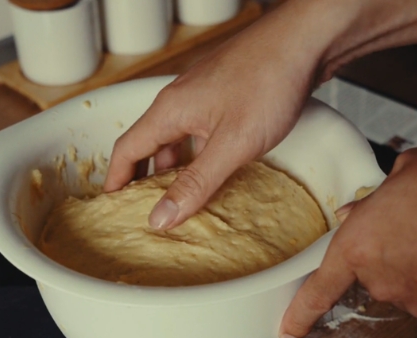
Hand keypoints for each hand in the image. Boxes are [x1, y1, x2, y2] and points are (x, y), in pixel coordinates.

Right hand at [103, 0, 356, 229]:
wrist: (305, 41)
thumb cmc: (269, 82)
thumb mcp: (231, 144)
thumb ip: (196, 183)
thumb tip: (160, 217)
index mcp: (170, 110)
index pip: (127, 149)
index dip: (116, 180)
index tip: (111, 207)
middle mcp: (180, 100)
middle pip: (148, 144)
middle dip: (143, 179)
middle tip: (145, 210)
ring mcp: (203, 95)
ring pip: (176, 138)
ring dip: (173, 168)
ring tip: (179, 198)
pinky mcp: (225, 94)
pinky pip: (199, 130)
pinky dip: (197, 155)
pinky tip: (214, 171)